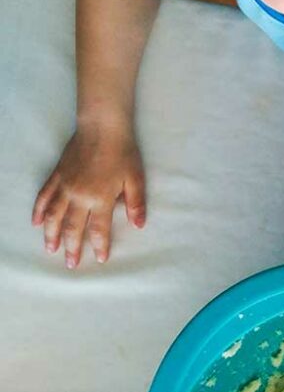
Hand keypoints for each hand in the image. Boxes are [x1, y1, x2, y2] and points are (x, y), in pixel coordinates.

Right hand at [32, 124, 145, 267]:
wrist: (102, 128)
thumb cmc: (122, 153)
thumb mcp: (135, 179)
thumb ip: (136, 203)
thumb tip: (139, 225)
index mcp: (101, 198)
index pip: (99, 229)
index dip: (99, 246)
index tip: (100, 259)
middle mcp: (79, 196)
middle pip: (72, 227)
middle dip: (72, 247)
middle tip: (71, 264)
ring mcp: (65, 187)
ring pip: (53, 216)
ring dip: (51, 235)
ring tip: (51, 249)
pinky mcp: (57, 177)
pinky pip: (44, 197)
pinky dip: (39, 211)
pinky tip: (37, 222)